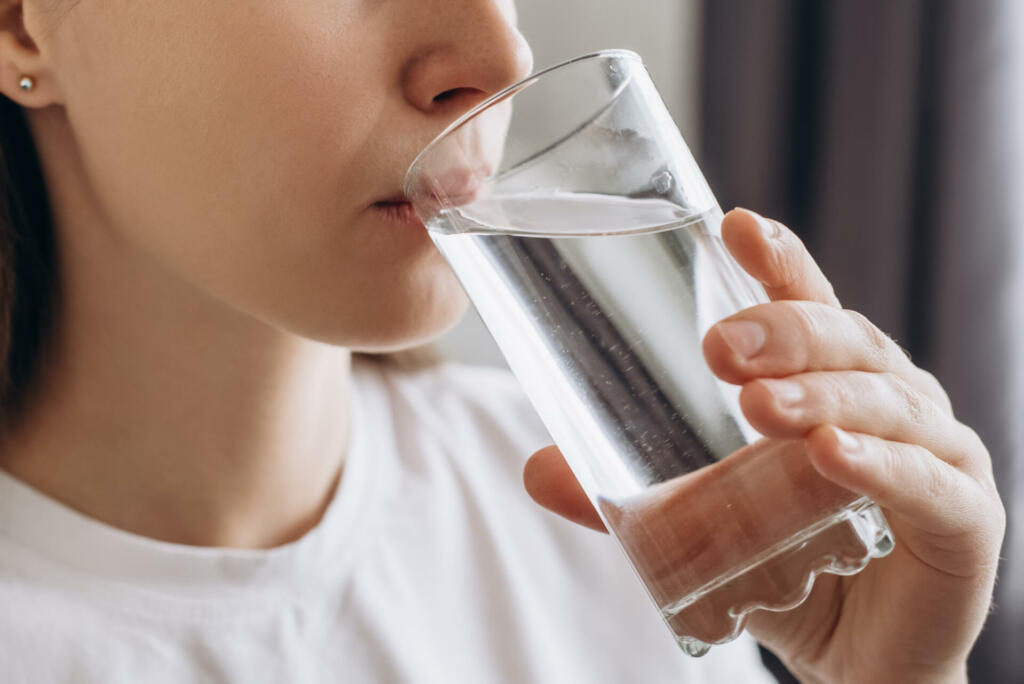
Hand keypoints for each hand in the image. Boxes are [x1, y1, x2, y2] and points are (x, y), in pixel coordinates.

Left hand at [522, 209, 1004, 682]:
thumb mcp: (705, 523)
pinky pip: (924, 481)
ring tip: (758, 405)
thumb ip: (631, 496)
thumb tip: (537, 468)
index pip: (809, 304)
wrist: (856, 657)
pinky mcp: (963, 518)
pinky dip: (878, 464)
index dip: (778, 261)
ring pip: (884, 401)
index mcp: (831, 383)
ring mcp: (935, 452)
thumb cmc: (789, 565)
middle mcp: (891, 402)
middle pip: (846, 342)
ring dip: (820, 396)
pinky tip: (830, 456)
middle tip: (719, 346)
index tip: (734, 224)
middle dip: (786, 333)